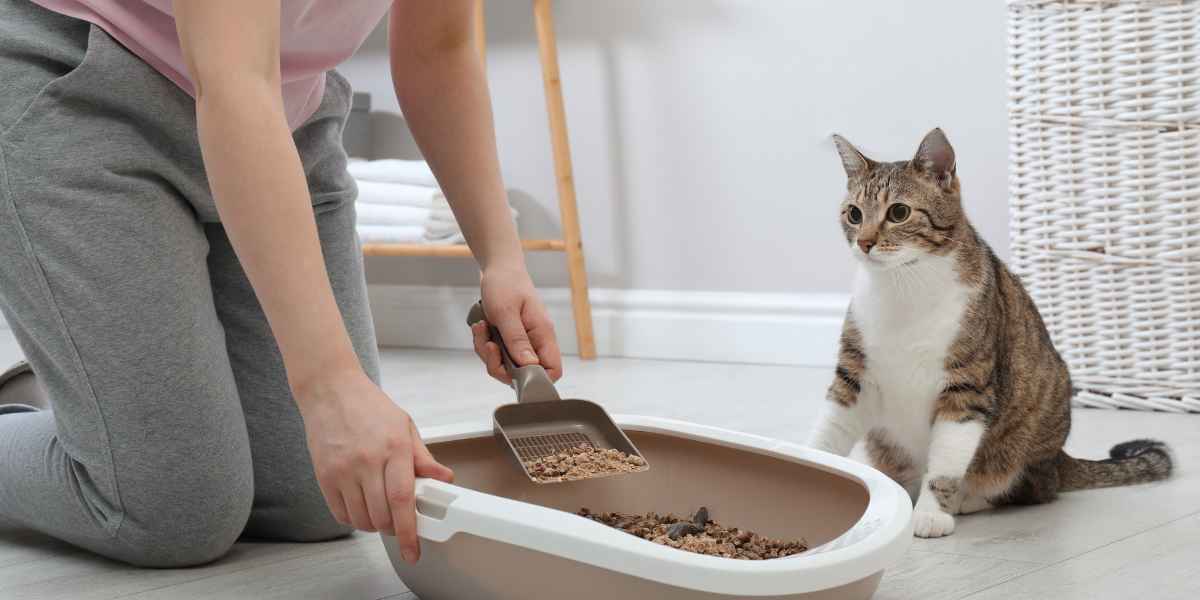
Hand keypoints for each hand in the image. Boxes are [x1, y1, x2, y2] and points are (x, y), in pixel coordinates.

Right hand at [296, 369, 453, 563]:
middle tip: (400, 524)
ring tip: (380, 510)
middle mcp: (367, 461)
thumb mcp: (405, 426)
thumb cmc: (369, 407)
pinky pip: (340, 513)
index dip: (409, 530)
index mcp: (394, 448)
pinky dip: (354, 518)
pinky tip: (361, 505)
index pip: (403, 499)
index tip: (413, 550)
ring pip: (361, 519)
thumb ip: (423, 458)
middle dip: (394, 529)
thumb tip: (444, 478)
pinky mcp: (324, 476)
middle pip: (381, 516)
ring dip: (374, 525)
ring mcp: (343, 470)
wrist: (330, 390)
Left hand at [471, 263, 562, 383]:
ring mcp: (522, 340)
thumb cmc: (505, 284)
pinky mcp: (510, 339)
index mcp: (543, 334)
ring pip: (506, 365)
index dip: (536, 379)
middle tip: (489, 346)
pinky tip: (481, 328)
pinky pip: (497, 354)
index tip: (512, 371)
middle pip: (524, 372)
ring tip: (482, 330)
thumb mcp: (506, 312)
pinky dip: (485, 345)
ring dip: (488, 353)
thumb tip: (529, 366)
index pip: (552, 369)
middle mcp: (535, 340)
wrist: (498, 267)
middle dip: (499, 365)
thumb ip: (517, 340)